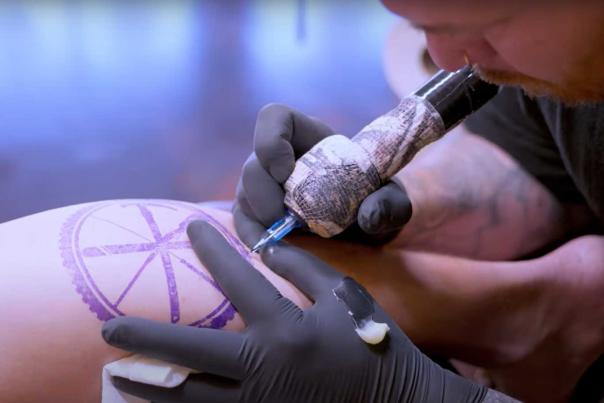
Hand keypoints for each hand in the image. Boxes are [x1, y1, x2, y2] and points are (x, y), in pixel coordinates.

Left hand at [102, 220, 485, 402]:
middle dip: (145, 338)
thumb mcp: (344, 295)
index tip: (190, 226)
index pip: (238, 279)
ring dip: (148, 386)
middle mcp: (264, 367)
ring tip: (116, 375)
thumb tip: (263, 246)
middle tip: (108, 329)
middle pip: (191, 351)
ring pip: (190, 399)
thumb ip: (301, 268)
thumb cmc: (373, 344)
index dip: (212, 248)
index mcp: (287, 328)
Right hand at [234, 103, 411, 246]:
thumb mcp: (394, 202)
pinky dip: (251, 236)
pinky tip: (268, 251)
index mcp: (309, 138)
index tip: (285, 171)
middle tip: (282, 220)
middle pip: (253, 164)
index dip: (270, 139)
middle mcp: (281, 159)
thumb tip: (369, 218)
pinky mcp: (261, 215)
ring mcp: (267, 187)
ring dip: (256, 218)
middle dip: (261, 193)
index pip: (275, 119)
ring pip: (244, 194)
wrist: (370, 228)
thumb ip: (389, 204)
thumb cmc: (378, 203)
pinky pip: (243, 221)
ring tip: (280, 242)